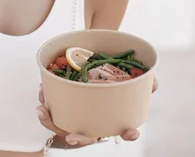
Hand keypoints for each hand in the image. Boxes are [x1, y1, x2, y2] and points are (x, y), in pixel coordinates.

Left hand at [36, 77, 158, 146]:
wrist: (93, 55)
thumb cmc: (113, 71)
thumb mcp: (130, 73)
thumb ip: (143, 79)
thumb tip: (153, 83)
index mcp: (113, 116)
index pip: (125, 130)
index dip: (128, 134)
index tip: (130, 131)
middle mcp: (94, 120)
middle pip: (88, 136)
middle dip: (79, 139)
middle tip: (72, 138)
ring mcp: (77, 114)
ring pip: (64, 126)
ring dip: (51, 121)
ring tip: (42, 108)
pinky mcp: (62, 105)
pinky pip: (52, 111)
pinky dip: (45, 104)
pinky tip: (42, 90)